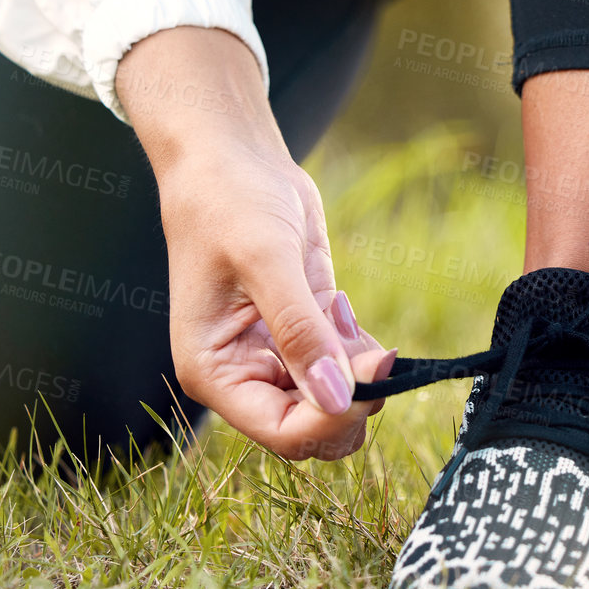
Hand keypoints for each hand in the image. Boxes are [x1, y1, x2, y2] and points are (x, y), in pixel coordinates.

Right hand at [120, 26, 392, 460]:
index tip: (372, 376)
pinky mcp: (306, 329)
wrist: (231, 157)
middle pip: (312, 428)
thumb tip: (338, 399)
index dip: (331, 416)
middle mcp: (244, 373)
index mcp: (215, 372)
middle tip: (374, 350)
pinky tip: (340, 302)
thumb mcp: (266, 261)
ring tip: (339, 309)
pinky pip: (344, 365)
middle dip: (351, 398)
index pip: (282, 431)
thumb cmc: (229, 201)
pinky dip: (360, 349)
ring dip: (358, 371)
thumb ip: (301, 332)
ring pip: (335, 400)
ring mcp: (276, 354)